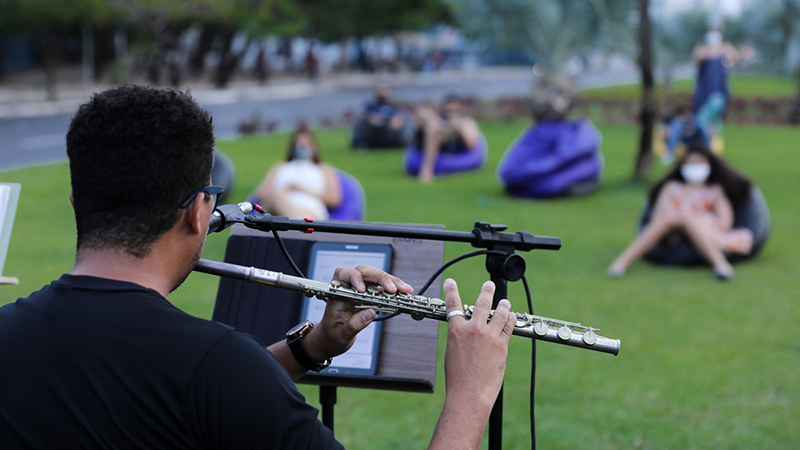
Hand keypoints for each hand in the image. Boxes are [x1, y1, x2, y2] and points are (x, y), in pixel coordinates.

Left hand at [303, 265, 413, 361]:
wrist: (332, 340)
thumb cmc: (331, 336)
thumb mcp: (341, 334)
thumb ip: (354, 324)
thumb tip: (370, 313)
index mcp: (337, 293)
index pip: (343, 274)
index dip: (353, 277)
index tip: (362, 290)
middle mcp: (349, 288)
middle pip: (365, 272)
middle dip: (380, 278)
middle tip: (393, 289)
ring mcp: (361, 291)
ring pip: (376, 278)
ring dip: (392, 282)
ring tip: (405, 290)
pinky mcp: (370, 297)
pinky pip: (382, 288)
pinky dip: (394, 290)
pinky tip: (403, 294)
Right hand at [427, 279, 514, 449]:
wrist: (469, 394)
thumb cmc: (458, 378)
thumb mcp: (453, 353)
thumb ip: (461, 339)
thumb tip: (470, 332)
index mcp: (456, 331)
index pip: (452, 305)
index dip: (451, 290)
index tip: (450, 281)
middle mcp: (473, 330)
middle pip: (482, 304)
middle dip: (486, 291)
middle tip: (489, 285)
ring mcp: (489, 336)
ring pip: (499, 313)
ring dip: (503, 305)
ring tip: (505, 301)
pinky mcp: (502, 345)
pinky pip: (508, 327)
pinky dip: (510, 319)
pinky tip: (511, 316)